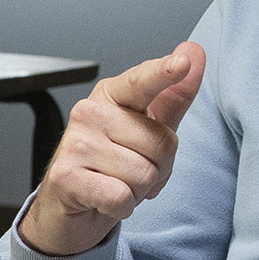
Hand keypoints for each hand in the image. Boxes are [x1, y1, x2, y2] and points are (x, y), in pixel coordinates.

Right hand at [17, 42, 205, 257]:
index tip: (182, 62)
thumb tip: (193, 52)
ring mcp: (75, 143)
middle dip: (158, 169)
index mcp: (112, 95)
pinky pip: (120, 196)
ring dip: (137, 191)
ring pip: (144, 174)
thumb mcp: (147, 129)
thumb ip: (173, 95)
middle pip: (161, 144)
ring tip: (116, 184)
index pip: (143, 81)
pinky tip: (103, 200)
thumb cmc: (109, 165)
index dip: (164, 73)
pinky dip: (120, 208)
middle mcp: (90, 112)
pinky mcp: (65, 176)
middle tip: (131, 172)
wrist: (67, 206)